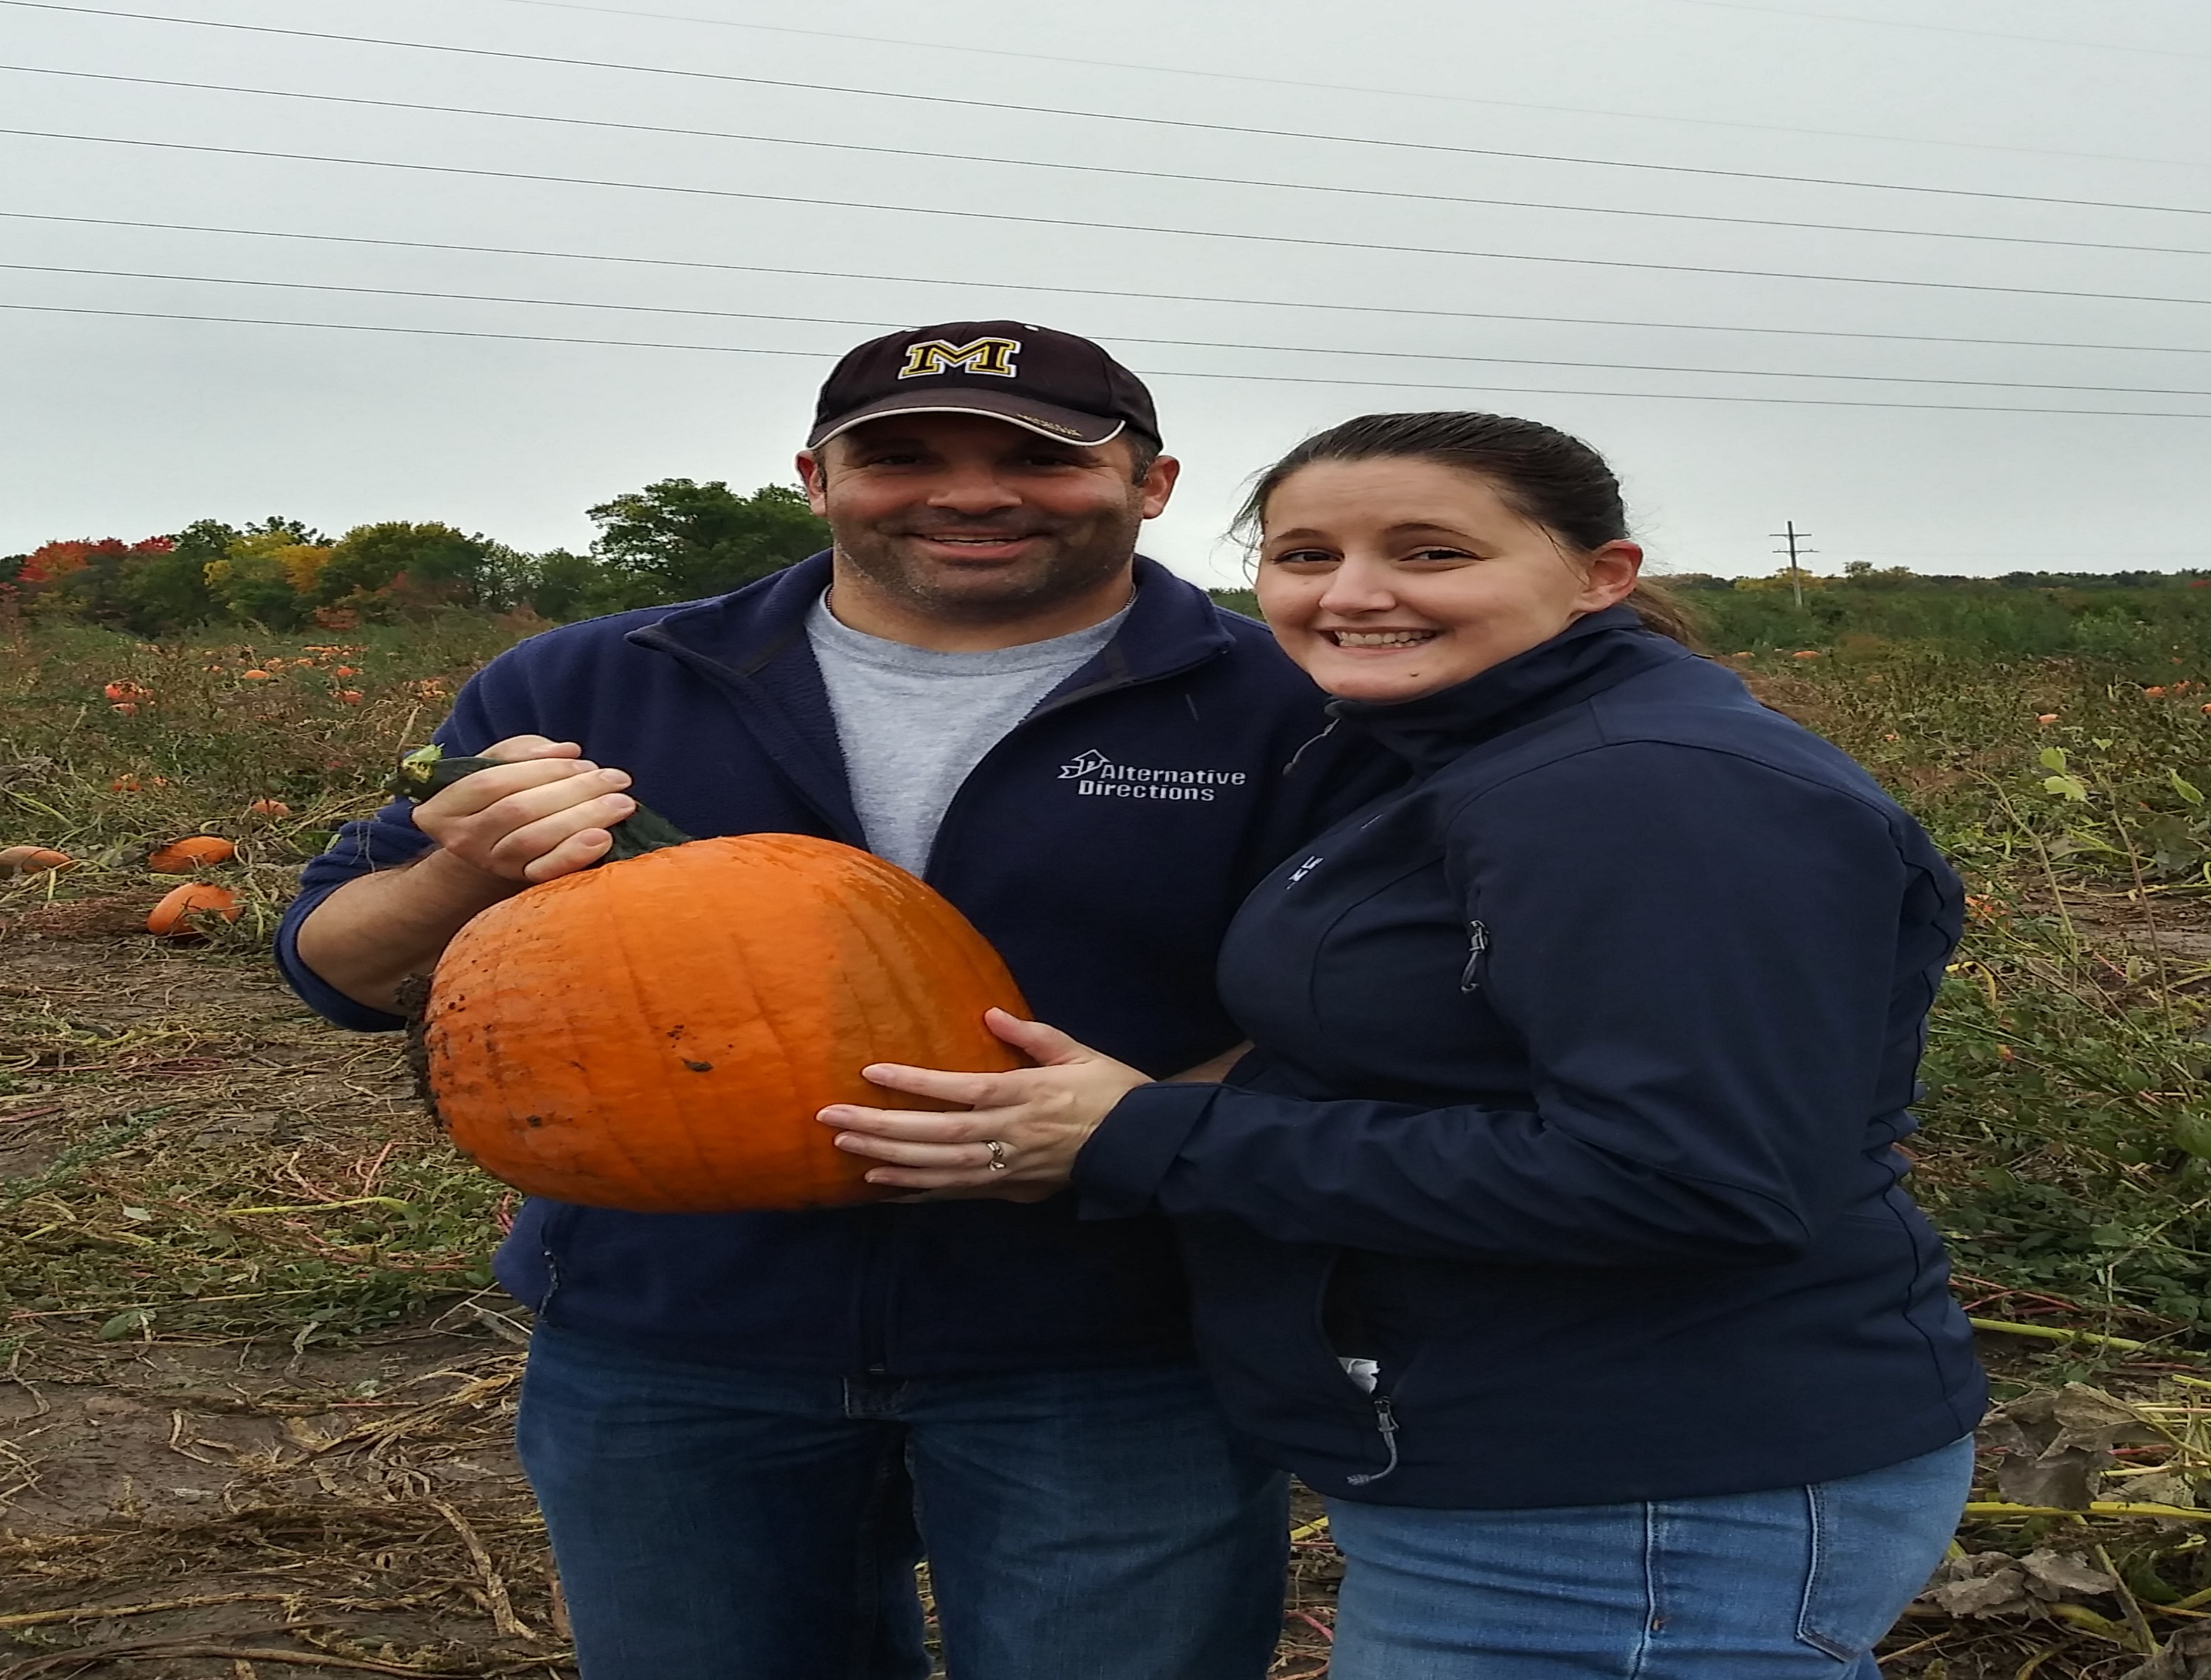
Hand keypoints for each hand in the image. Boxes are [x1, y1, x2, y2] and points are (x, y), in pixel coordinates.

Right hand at [412, 736, 637, 883]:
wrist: (496, 845)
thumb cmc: (501, 795)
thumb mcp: (499, 764)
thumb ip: (525, 751)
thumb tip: (566, 752)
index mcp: (445, 805)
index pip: (491, 782)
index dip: (541, 770)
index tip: (582, 761)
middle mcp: (461, 839)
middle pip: (517, 810)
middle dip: (572, 790)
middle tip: (616, 779)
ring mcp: (490, 864)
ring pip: (533, 839)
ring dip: (583, 817)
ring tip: (621, 803)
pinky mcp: (517, 884)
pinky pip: (544, 872)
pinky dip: (574, 855)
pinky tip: (603, 838)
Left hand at [819, 1010, 1149, 1198]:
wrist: (1138, 1147)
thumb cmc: (1110, 1092)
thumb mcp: (1076, 1053)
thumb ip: (1031, 1034)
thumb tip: (990, 1012)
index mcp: (1024, 1094)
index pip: (958, 1089)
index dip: (913, 1083)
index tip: (871, 1072)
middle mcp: (1009, 1134)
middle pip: (935, 1134)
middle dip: (881, 1127)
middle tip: (832, 1118)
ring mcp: (1007, 1167)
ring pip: (938, 1167)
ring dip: (889, 1160)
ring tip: (846, 1148)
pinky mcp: (1009, 1190)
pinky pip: (956, 1192)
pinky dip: (918, 1192)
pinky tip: (884, 1188)